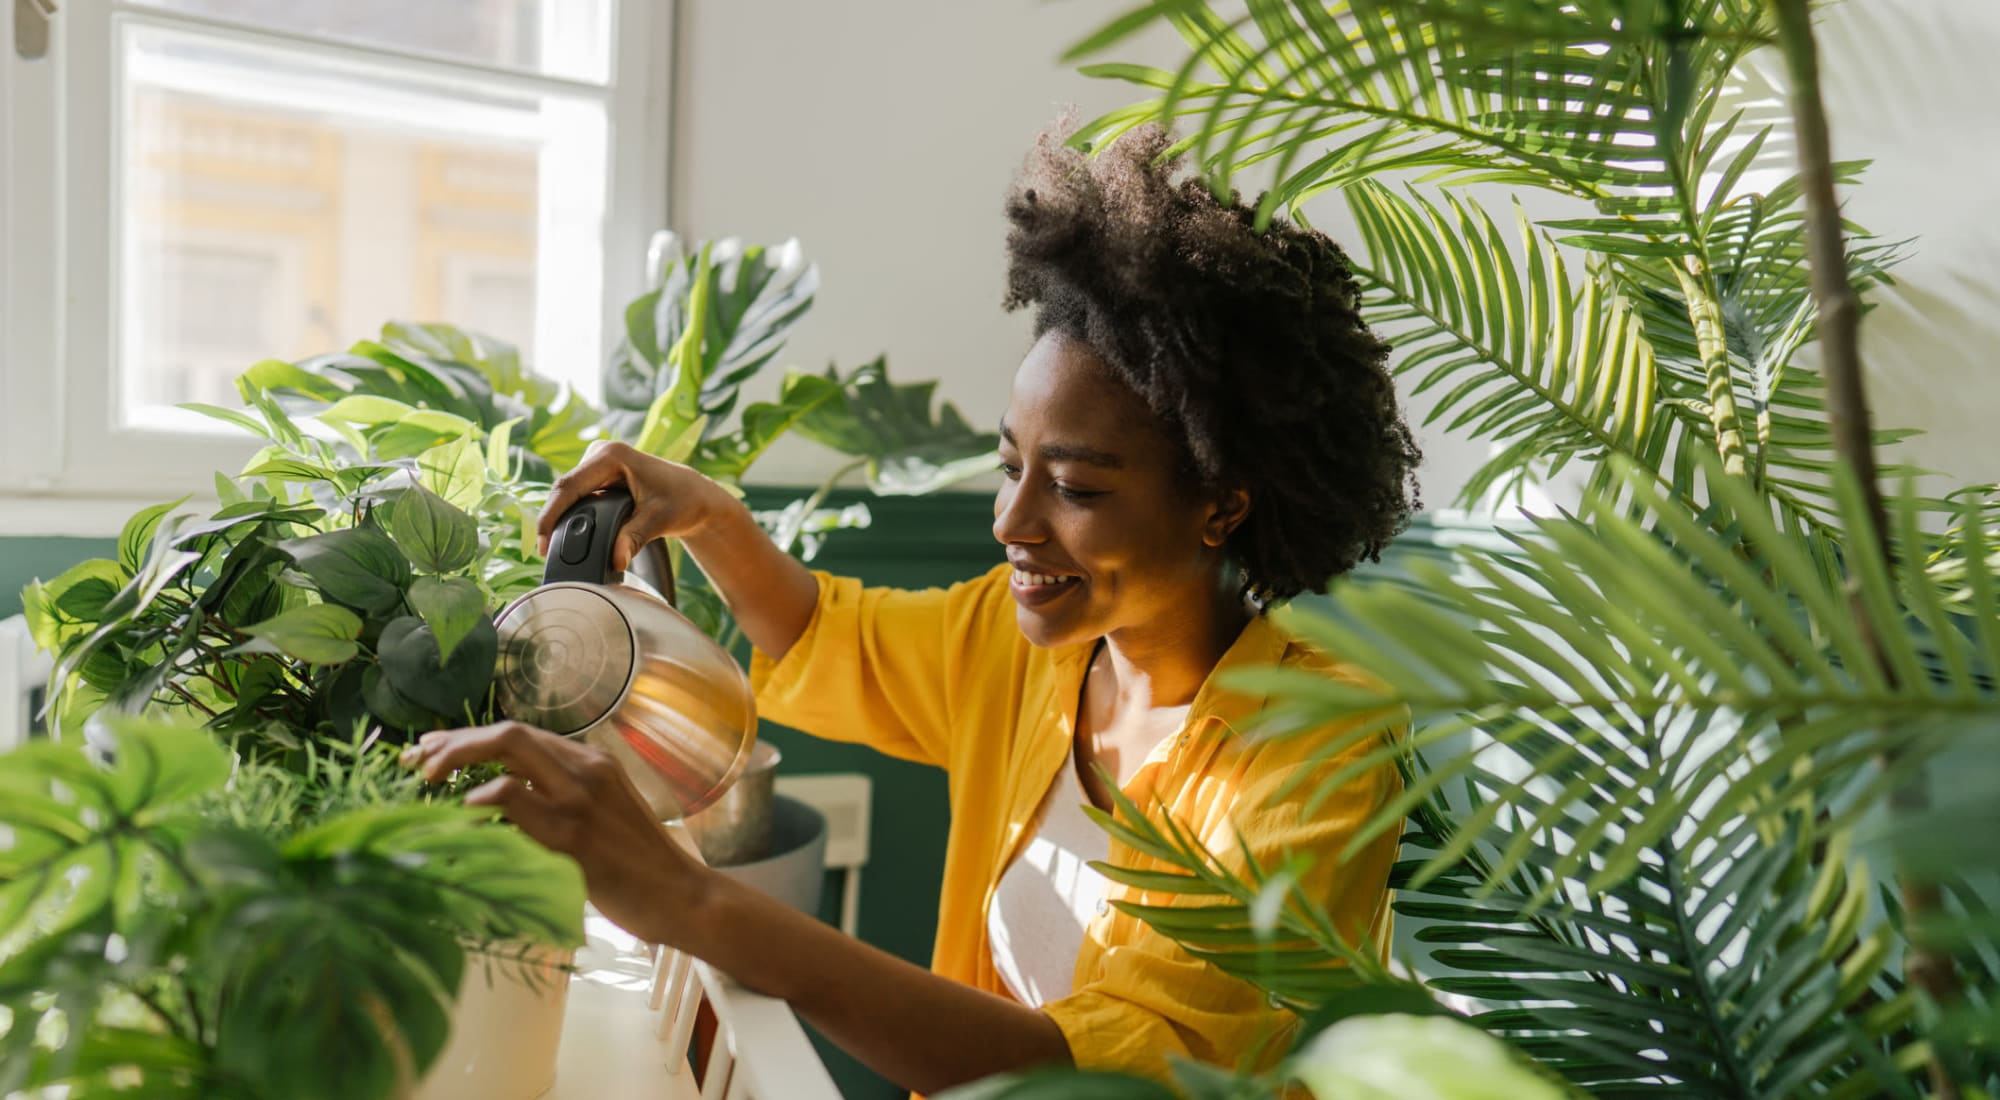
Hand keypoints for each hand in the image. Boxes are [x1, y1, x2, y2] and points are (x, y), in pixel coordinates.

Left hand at [401, 720, 712, 947]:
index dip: (468, 740)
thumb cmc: (637, 865)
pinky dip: (482, 798)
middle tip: (416, 763)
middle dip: (453, 743)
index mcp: (591, 763)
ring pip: (509, 751)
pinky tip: (464, 812)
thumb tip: (498, 803)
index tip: (432, 753)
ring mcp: (580, 799)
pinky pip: (515, 799)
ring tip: (428, 782)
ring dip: (457, 760)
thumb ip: (558, 800)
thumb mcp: (601, 816)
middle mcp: (586, 769)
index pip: (520, 735)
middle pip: (508, 733)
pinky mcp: (573, 835)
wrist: (680, 895)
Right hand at [538, 440, 728, 570]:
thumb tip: (616, 560)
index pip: (569, 486)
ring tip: (554, 551)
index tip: (543, 544)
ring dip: (561, 521)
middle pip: (563, 491)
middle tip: (548, 554)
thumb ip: (635, 538)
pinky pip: (576, 498)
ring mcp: (597, 464)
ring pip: (567, 495)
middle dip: (553, 522)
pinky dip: (571, 518)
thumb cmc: (683, 501)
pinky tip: (567, 539)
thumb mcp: (659, 520)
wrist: (695, 496)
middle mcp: (600, 453)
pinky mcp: (598, 477)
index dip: (551, 516)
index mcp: (612, 455)